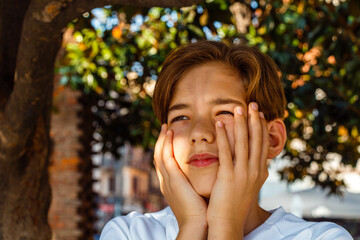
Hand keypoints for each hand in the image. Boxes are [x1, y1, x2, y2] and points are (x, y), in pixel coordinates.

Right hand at [153, 124, 207, 238]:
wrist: (198, 226)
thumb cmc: (203, 212)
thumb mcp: (197, 194)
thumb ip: (198, 183)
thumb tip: (211, 173)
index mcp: (172, 185)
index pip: (166, 162)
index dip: (167, 149)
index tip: (172, 136)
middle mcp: (166, 181)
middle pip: (159, 156)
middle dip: (161, 141)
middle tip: (165, 127)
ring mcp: (167, 180)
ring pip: (159, 154)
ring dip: (162, 139)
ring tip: (166, 126)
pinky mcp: (173, 179)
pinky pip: (166, 156)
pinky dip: (166, 143)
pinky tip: (171, 133)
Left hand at [207, 103, 269, 238]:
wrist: (228, 223)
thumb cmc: (235, 205)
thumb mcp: (249, 186)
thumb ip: (252, 172)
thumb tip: (255, 163)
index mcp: (259, 172)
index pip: (262, 145)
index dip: (262, 128)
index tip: (260, 114)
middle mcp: (254, 171)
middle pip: (256, 140)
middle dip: (254, 120)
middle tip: (252, 103)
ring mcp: (242, 173)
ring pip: (243, 143)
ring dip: (241, 123)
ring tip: (238, 108)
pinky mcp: (228, 176)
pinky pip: (226, 151)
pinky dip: (224, 136)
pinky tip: (220, 123)